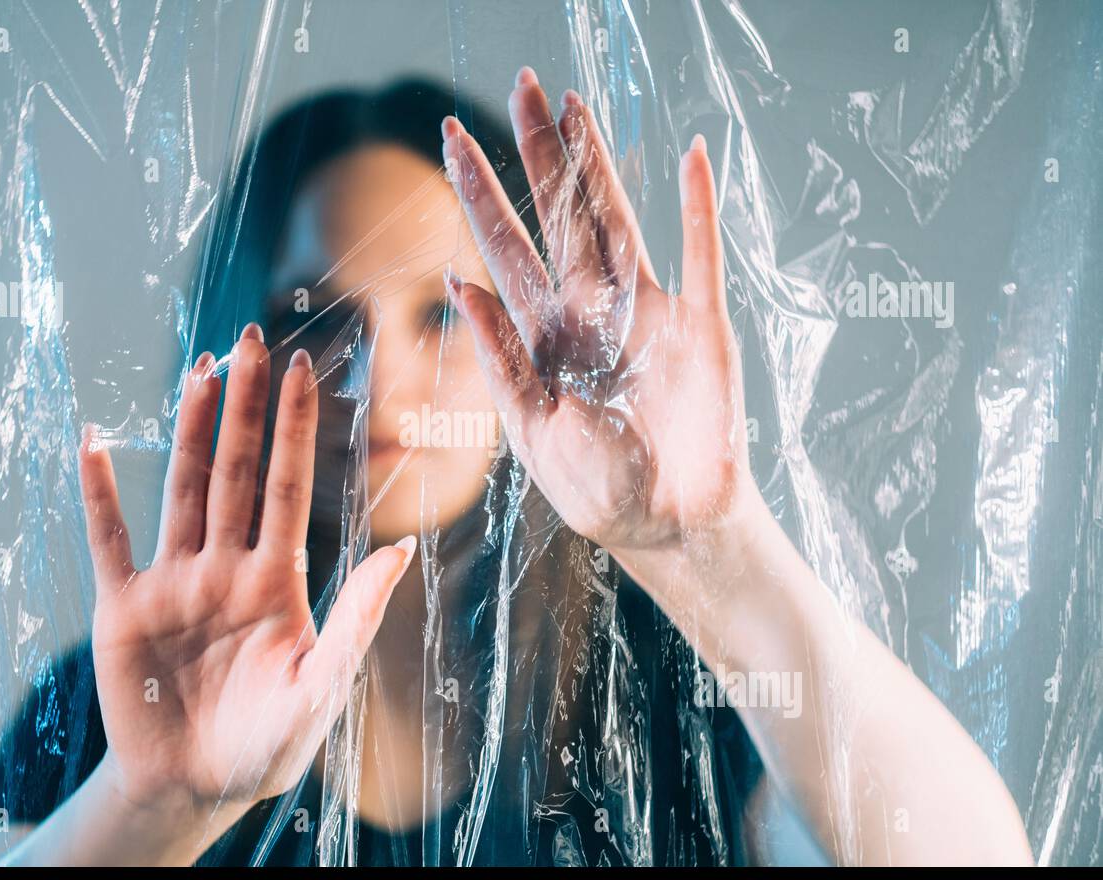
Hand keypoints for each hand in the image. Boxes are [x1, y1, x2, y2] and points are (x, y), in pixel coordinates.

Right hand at [77, 328, 413, 816]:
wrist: (197, 787)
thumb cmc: (268, 743)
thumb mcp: (322, 683)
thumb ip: (356, 616)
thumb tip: (401, 552)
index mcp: (276, 579)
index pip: (284, 486)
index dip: (291, 428)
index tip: (302, 370)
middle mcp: (224, 567)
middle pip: (233, 471)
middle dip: (243, 407)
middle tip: (251, 339)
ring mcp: (174, 582)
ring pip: (181, 489)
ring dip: (187, 431)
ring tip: (198, 370)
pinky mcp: (124, 609)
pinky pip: (108, 541)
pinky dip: (99, 494)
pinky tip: (94, 442)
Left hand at [442, 69, 752, 551]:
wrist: (667, 525)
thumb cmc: (595, 488)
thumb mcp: (531, 429)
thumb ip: (500, 358)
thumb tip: (457, 283)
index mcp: (540, 335)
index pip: (502, 247)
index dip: (479, 191)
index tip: (450, 136)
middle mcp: (589, 310)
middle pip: (559, 214)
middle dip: (538, 151)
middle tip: (519, 84)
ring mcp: (646, 311)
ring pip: (618, 218)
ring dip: (600, 162)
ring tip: (575, 102)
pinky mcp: (700, 326)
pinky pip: (701, 256)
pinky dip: (698, 207)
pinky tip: (693, 154)